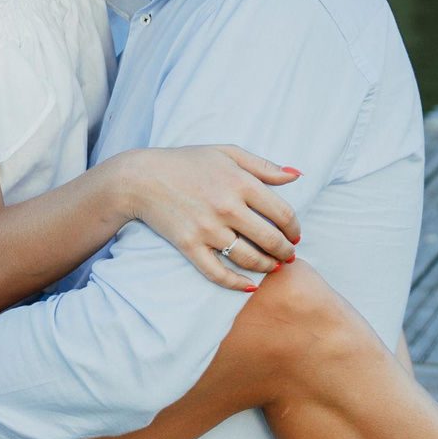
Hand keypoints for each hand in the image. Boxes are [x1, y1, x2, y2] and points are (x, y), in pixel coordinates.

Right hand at [116, 146, 300, 290]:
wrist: (142, 177)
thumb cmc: (187, 162)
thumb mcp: (227, 153)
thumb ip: (263, 165)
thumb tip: (295, 176)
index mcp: (241, 182)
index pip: (283, 213)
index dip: (295, 229)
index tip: (295, 235)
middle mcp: (227, 207)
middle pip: (271, 240)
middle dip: (286, 252)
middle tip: (289, 256)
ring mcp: (207, 229)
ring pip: (249, 259)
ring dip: (268, 267)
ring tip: (273, 267)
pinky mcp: (189, 245)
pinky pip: (218, 273)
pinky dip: (237, 284)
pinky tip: (249, 285)